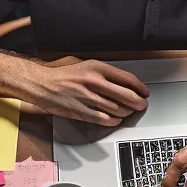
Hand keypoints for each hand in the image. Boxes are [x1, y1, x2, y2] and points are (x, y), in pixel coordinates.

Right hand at [32, 59, 148, 125]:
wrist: (42, 84)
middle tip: (142, 105)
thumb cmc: (63, 75)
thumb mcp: (86, 65)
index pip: (127, 78)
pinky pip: (103, 119)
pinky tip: (116, 120)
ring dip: (127, 113)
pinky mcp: (80, 111)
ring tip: (129, 112)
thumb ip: (104, 72)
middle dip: (138, 102)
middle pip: (125, 95)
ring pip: (116, 109)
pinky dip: (114, 121)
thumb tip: (124, 82)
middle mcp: (93, 82)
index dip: (140, 87)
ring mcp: (87, 97)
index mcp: (97, 68)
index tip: (144, 92)